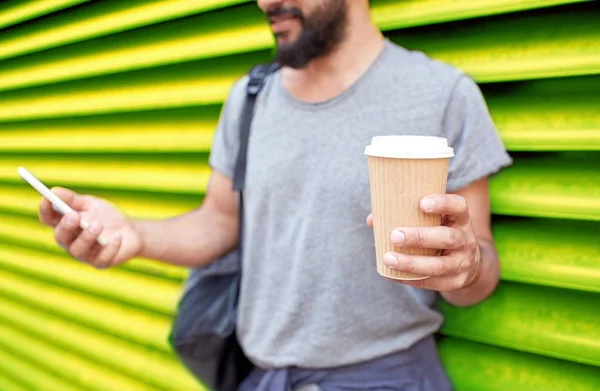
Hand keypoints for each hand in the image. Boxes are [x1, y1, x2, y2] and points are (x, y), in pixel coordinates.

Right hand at [38, 187, 141, 268]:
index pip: (48, 219)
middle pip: (61, 237)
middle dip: (66, 226)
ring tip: (98, 224)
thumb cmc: (106, 217)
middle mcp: (71, 242)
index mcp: (65, 225)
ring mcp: (85, 254)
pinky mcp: (101, 262)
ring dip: (86, 237)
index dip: (45, 210)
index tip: (47, 198)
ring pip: (78, 250)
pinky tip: (117, 236)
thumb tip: (54, 191)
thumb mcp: (90, 204)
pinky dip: (110, 247)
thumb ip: (73, 200)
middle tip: (74, 215)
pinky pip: (102, 258)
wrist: (130, 231)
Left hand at [366, 194, 481, 290]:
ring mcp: (462, 263)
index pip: (459, 207)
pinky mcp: (454, 282)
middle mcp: (466, 240)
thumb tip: (373, 219)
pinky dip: (409, 278)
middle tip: (395, 236)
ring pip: (438, 265)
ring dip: (411, 263)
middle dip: (419, 237)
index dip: (443, 203)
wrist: (470, 264)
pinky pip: (431, 282)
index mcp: (461, 220)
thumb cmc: (441, 234)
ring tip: (388, 258)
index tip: (422, 203)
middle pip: (447, 238)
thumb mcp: (435, 223)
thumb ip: (408, 217)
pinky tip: (391, 274)